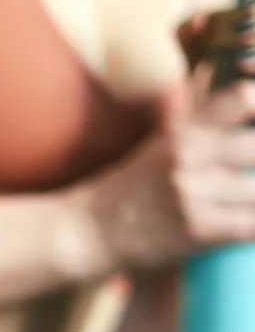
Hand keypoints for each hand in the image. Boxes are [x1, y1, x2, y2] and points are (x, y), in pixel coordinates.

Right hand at [78, 77, 254, 274]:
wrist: (92, 231)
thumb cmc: (133, 187)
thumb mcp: (164, 142)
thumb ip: (207, 124)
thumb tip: (250, 102)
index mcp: (186, 131)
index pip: (244, 99)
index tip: (254, 125)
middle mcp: (189, 157)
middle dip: (254, 158)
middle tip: (247, 173)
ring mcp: (193, 194)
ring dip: (253, 196)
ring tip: (242, 200)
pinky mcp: (197, 230)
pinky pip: (250, 225)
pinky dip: (254, 225)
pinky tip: (248, 223)